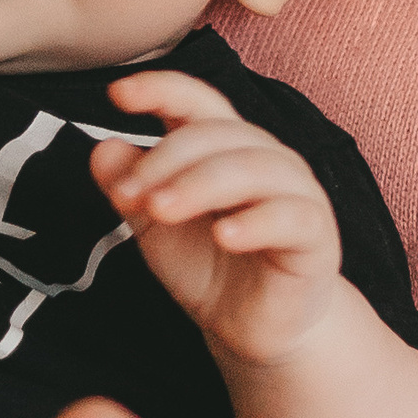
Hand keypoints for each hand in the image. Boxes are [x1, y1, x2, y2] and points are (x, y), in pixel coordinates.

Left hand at [90, 70, 345, 369]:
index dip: (160, 89)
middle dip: (165, 160)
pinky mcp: (315, 236)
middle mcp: (263, 158)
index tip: (117, 94)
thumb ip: (130, 188)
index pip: (196, 102)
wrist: (252, 328)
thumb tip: (102, 149)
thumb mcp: (155, 228)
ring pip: (254, 168)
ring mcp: (295, 193)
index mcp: (223, 148)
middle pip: (217, 134)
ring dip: (200, 184)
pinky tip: (224, 235)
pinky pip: (291, 216)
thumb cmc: (210, 267)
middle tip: (127, 195)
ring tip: (160, 210)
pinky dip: (255, 222)